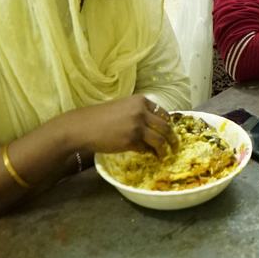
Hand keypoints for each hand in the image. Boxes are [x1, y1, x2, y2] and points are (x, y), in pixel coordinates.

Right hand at [60, 95, 177, 157]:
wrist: (83, 126)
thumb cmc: (100, 117)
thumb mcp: (123, 107)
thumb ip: (139, 113)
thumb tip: (154, 126)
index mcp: (141, 101)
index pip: (163, 113)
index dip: (169, 125)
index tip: (171, 132)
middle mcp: (141, 112)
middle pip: (165, 127)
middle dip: (172, 138)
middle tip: (175, 147)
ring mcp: (137, 126)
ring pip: (160, 140)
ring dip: (164, 149)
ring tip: (165, 155)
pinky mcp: (131, 140)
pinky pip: (147, 149)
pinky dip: (150, 154)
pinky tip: (150, 157)